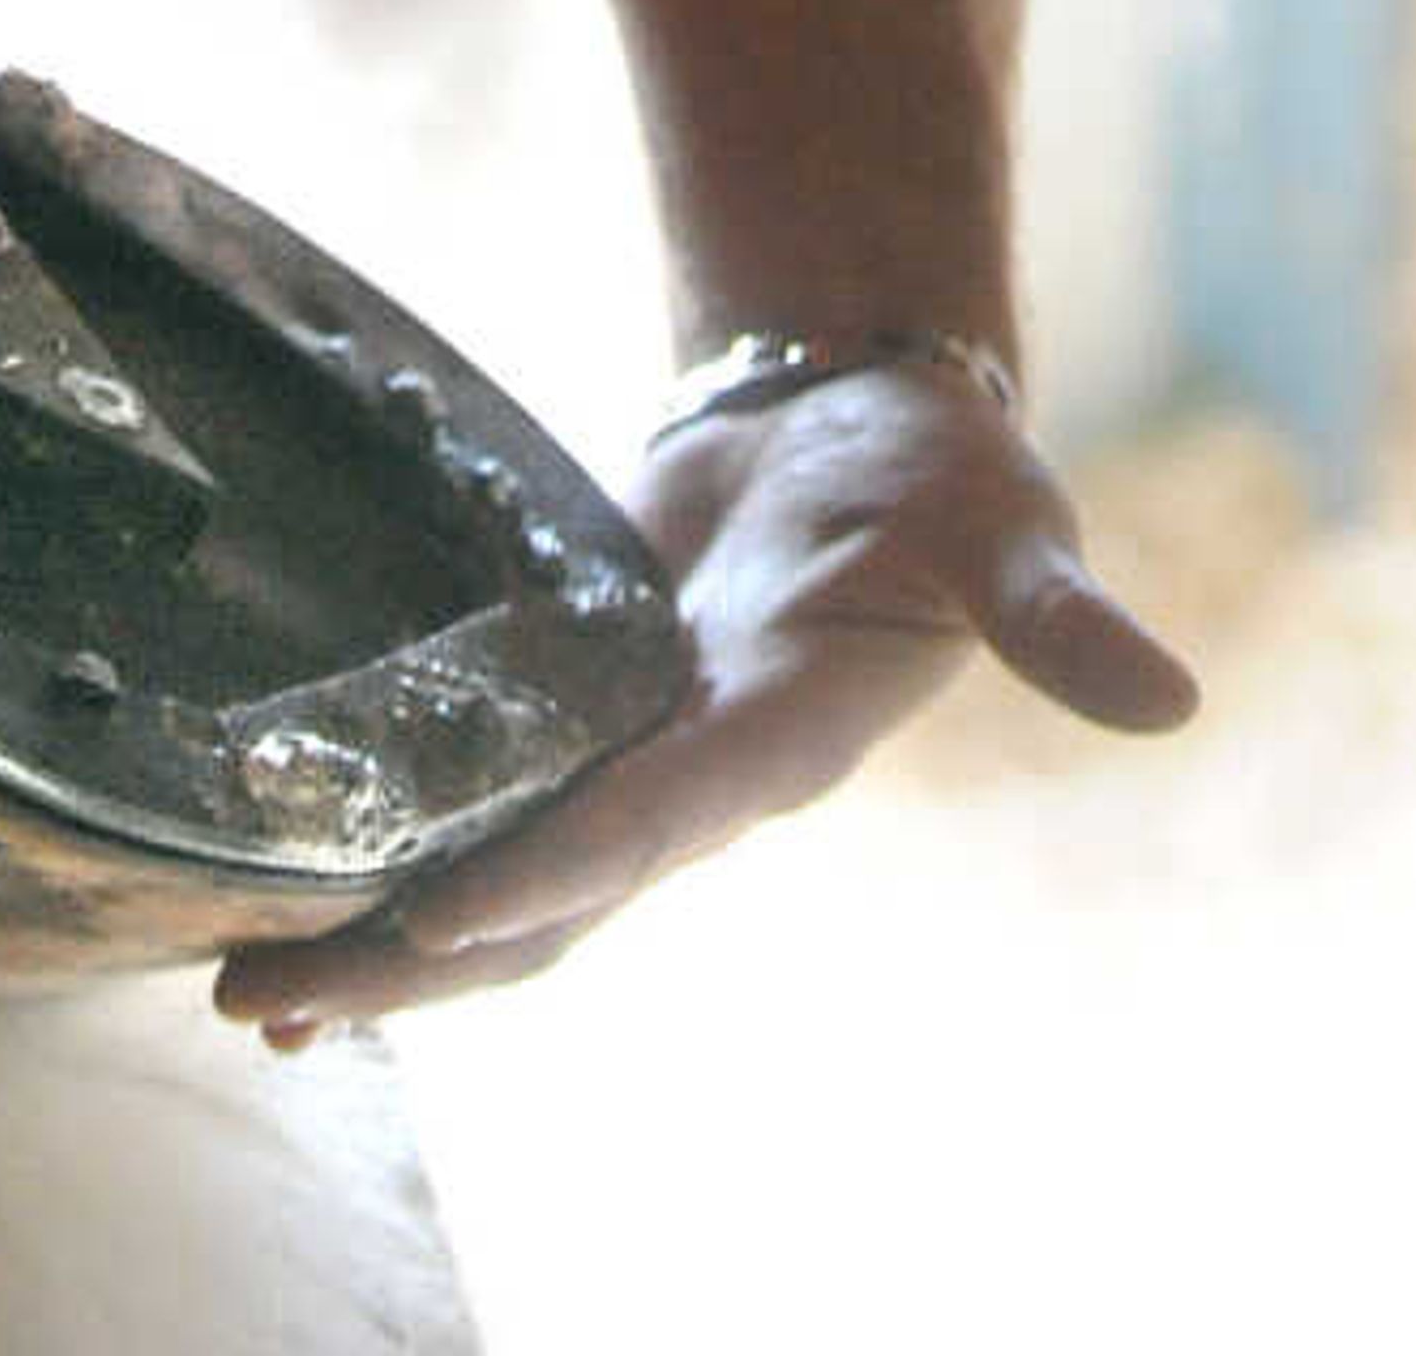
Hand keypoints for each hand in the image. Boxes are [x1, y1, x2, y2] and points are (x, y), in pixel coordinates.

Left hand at [209, 360, 1196, 1040]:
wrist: (870, 418)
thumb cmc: (948, 473)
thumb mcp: (1009, 527)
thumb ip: (1059, 620)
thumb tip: (1171, 700)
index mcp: (784, 738)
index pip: (655, 821)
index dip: (553, 865)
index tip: (438, 909)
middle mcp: (692, 776)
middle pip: (542, 896)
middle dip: (411, 955)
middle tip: (267, 996)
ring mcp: (628, 751)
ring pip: (493, 877)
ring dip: (381, 935)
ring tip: (244, 989)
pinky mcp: (578, 702)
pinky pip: (479, 798)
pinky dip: (393, 847)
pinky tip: (287, 877)